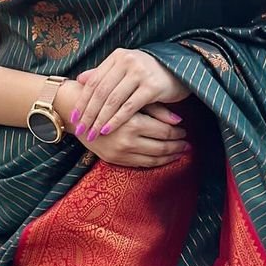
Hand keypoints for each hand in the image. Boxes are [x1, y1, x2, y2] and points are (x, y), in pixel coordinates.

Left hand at [70, 47, 189, 143]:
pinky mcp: (152, 86)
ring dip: (100, 119)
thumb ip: (103, 73)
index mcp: (117, 56)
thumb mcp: (125, 70)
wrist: (180, 71)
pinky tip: (108, 130)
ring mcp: (139, 73)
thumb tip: (79, 79)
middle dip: (88, 113)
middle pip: (101, 91)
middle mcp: (127, 61)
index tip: (73, 117)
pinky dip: (116, 120)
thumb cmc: (149, 73)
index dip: (82, 100)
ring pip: (113, 100)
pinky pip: (129, 106)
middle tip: (80, 129)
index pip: (94, 81)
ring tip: (92, 133)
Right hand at [73, 108, 189, 168]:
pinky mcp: (114, 160)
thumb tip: (179, 120)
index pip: (164, 131)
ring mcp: (120, 152)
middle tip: (187, 143)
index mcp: (132, 122)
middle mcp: (127, 140)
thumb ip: (156, 109)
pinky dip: (155, 163)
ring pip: (153, 159)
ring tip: (180, 151)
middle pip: (161, 147)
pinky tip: (164, 158)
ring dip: (169, 156)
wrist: (79, 112)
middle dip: (177, 146)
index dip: (177, 132)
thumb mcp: (132, 99)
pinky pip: (141, 165)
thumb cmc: (108, 100)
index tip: (184, 130)